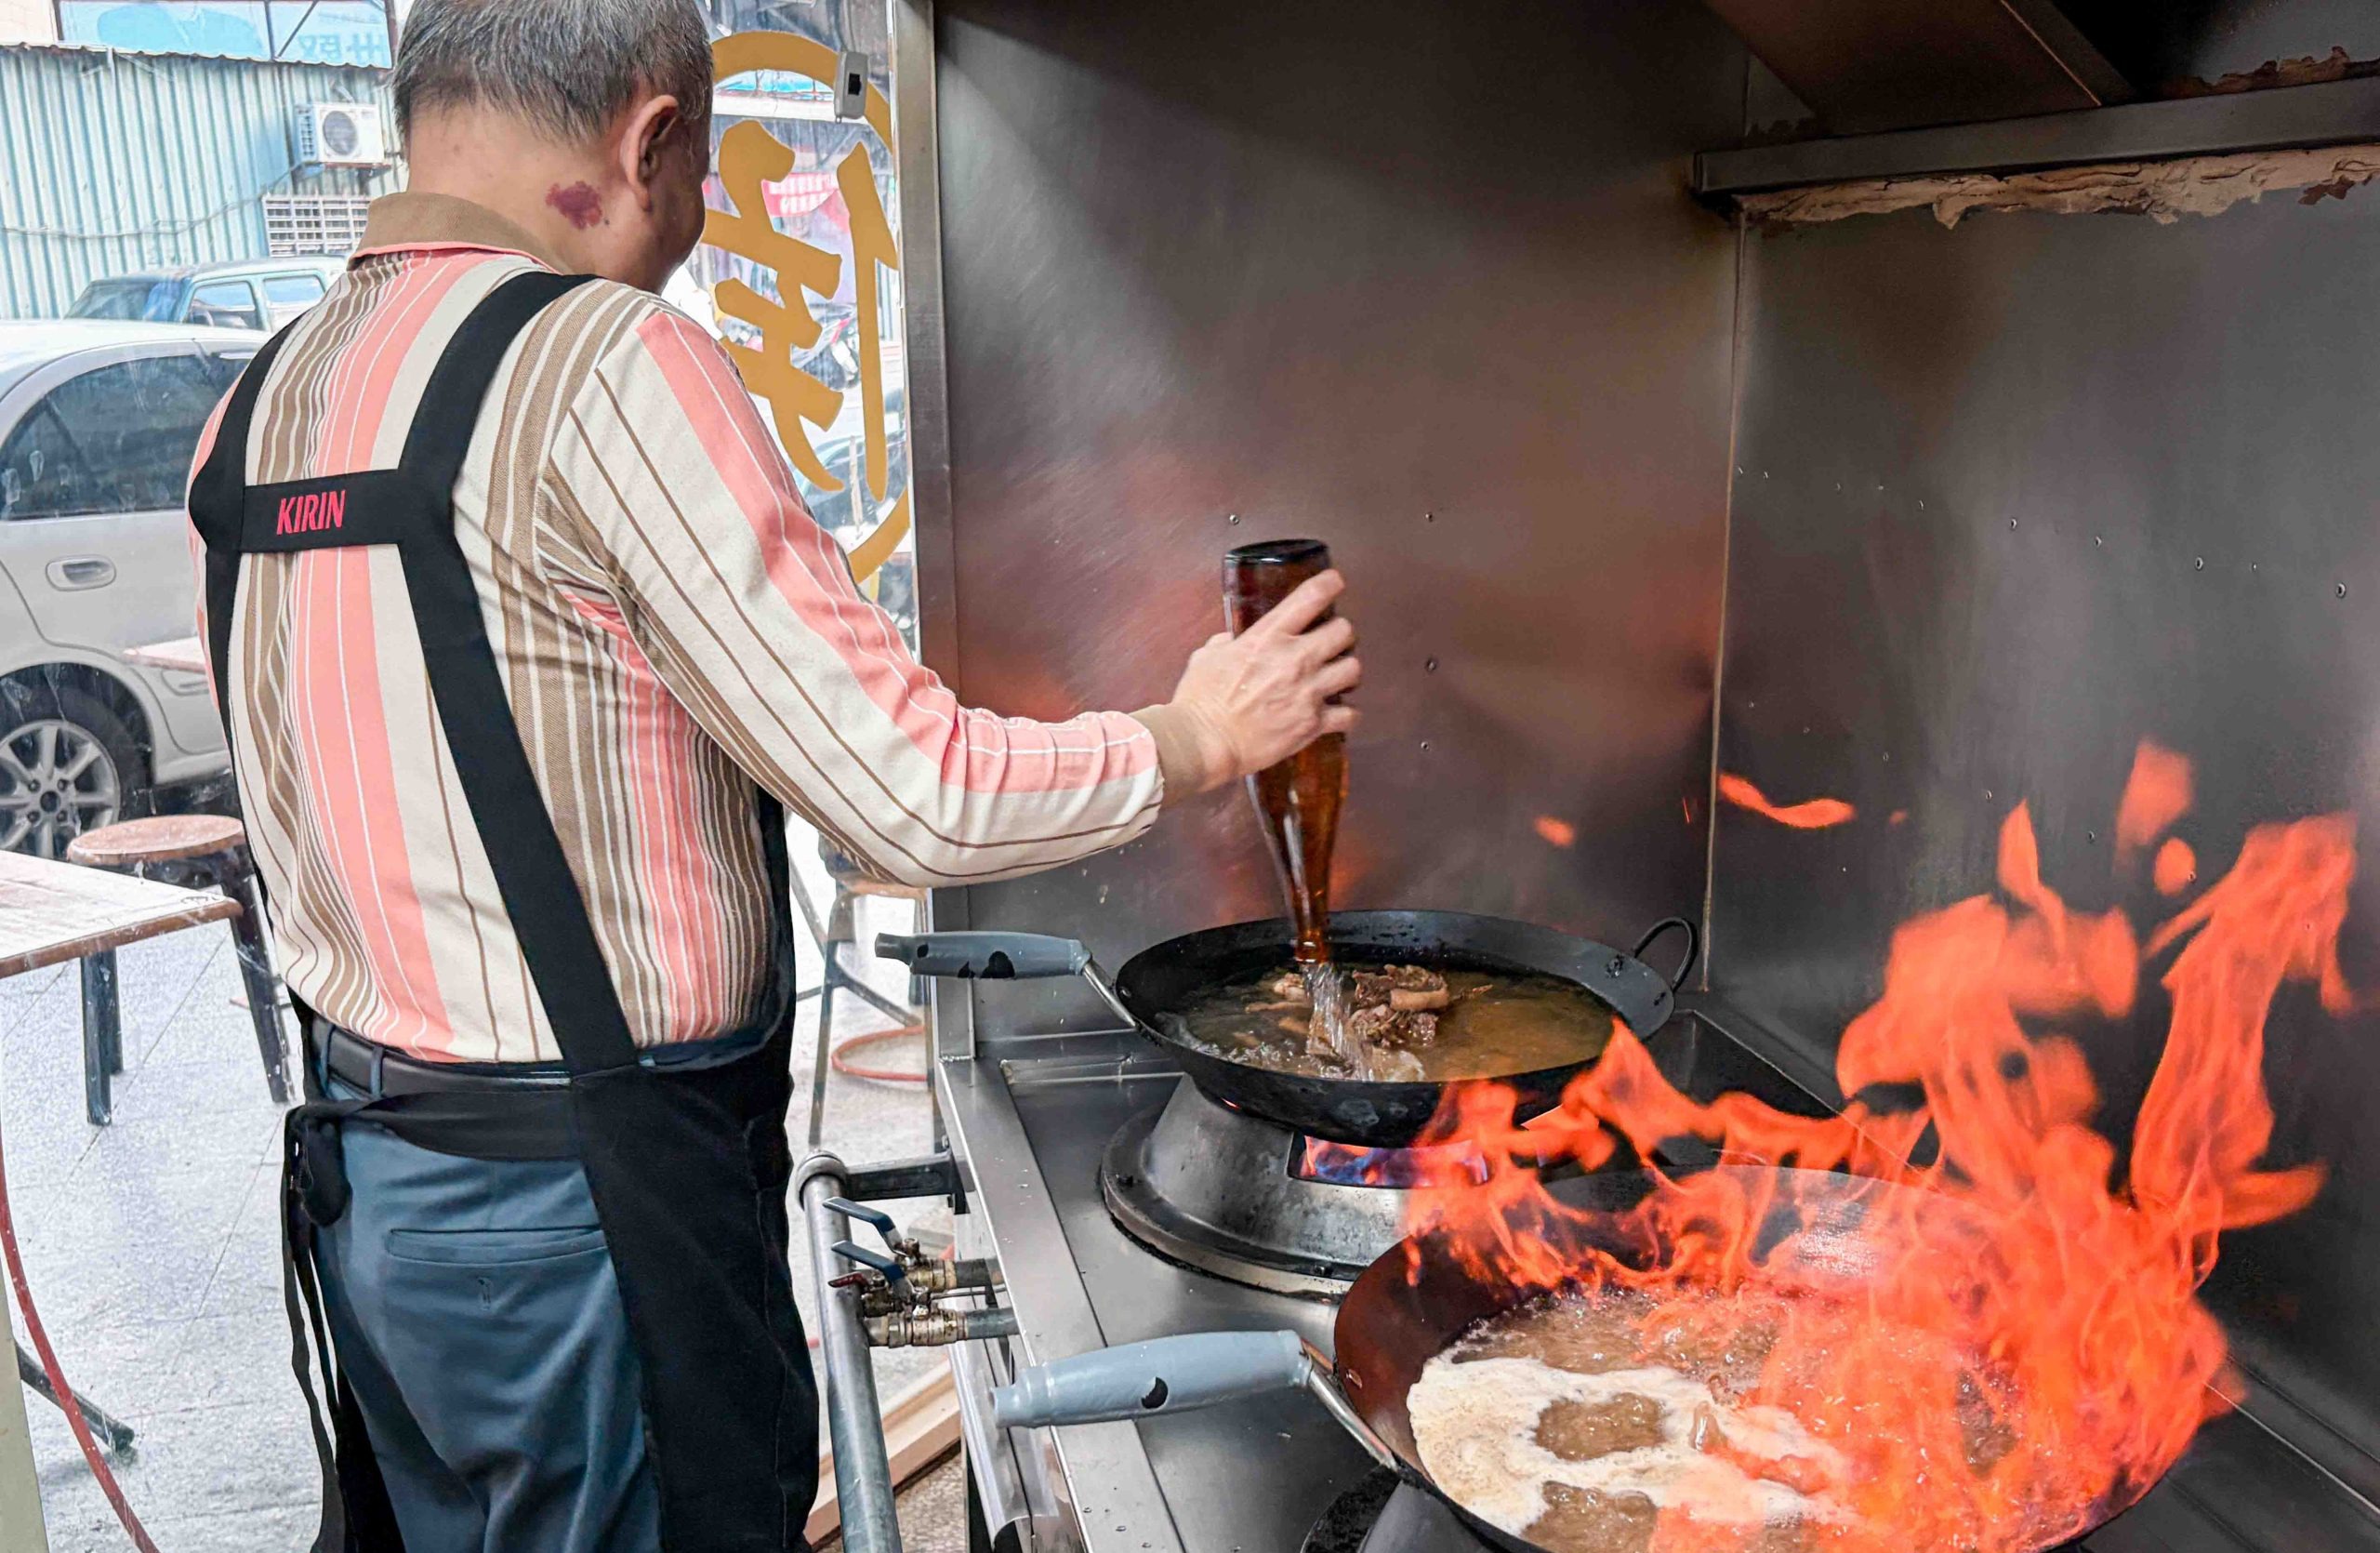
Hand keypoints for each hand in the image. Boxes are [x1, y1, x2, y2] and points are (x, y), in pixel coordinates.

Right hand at [1164, 570, 1361, 792]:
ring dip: (1347, 671)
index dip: (1329, 584)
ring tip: (1337, 676)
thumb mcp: (1206, 657)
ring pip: (1353, 669)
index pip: (1311, 597)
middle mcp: (1295, 659)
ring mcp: (1308, 692)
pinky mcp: (1312, 724)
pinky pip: (1349, 715)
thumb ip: (1226, 643)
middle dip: (1341, 634)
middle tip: (1332, 642)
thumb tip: (1232, 642)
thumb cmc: (1200, 699)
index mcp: (1268, 637)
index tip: (1335, 582)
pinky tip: (1339, 714)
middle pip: (1344, 631)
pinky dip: (1347, 715)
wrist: (1205, 742)